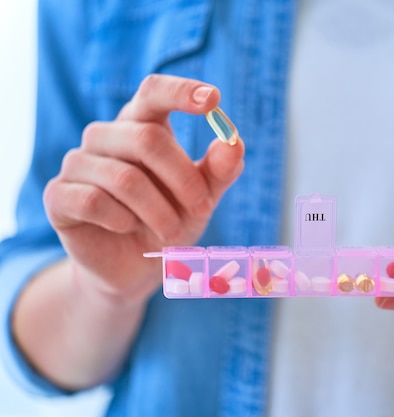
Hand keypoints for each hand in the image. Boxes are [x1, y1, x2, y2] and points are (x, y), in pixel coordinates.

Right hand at [43, 74, 244, 302]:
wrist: (134, 267)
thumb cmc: (169, 220)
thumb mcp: (201, 198)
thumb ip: (218, 171)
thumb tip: (234, 143)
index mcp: (140, 125)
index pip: (154, 92)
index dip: (181, 91)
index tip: (214, 99)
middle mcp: (105, 136)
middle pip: (147, 139)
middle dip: (183, 178)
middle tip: (203, 208)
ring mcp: (78, 163)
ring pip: (125, 178)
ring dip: (159, 211)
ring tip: (172, 231)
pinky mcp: (58, 194)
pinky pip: (94, 201)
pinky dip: (122, 220)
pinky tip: (127, 228)